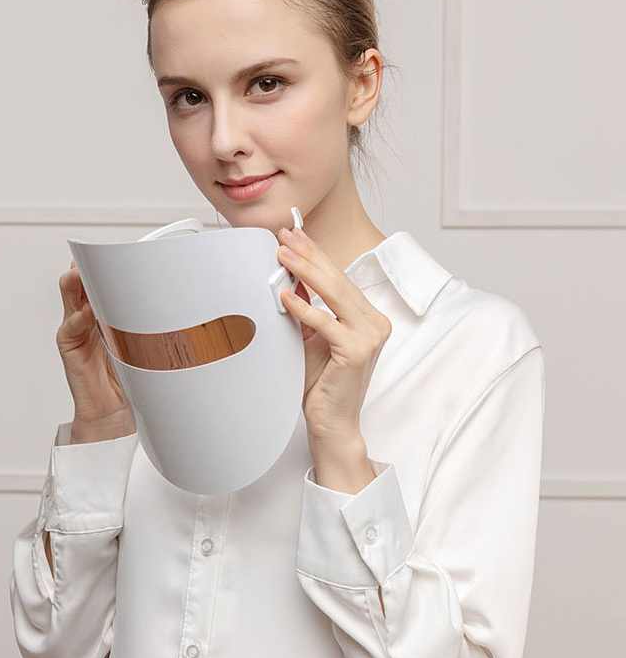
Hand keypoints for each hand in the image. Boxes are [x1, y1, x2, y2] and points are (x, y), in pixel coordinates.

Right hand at [57, 260, 135, 440]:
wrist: (115, 414)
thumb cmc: (131, 378)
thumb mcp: (146, 343)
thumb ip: (151, 324)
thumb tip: (180, 306)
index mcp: (108, 312)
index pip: (103, 280)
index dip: (108, 264)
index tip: (120, 251)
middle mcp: (90, 317)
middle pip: (83, 281)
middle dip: (87, 266)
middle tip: (97, 256)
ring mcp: (77, 330)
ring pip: (70, 296)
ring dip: (74, 283)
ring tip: (81, 274)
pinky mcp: (70, 348)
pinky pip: (69, 328)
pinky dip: (77, 318)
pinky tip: (86, 313)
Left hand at [276, 226, 391, 444]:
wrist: (331, 422)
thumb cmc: (322, 383)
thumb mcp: (310, 336)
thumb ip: (306, 307)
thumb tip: (289, 274)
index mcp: (366, 316)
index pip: (338, 278)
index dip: (315, 254)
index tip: (294, 235)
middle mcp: (374, 322)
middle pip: (337, 280)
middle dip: (308, 254)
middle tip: (284, 235)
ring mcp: (370, 336)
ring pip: (334, 294)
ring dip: (305, 271)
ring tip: (282, 255)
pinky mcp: (358, 351)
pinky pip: (326, 322)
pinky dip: (304, 308)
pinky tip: (285, 295)